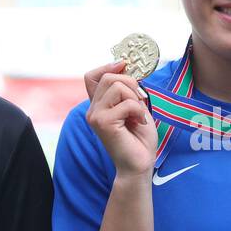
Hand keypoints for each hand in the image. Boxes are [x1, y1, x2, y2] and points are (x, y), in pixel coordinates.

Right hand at [83, 61, 157, 177]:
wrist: (139, 164)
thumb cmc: (139, 138)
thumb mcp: (135, 107)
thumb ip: (127, 90)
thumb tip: (125, 66)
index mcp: (99, 105)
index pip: (91, 76)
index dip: (108, 67)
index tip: (124, 67)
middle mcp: (93, 109)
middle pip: (108, 77)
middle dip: (131, 84)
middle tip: (139, 102)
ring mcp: (95, 116)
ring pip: (117, 86)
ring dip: (135, 99)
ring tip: (138, 115)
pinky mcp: (103, 123)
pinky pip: (126, 103)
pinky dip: (138, 111)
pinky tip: (138, 123)